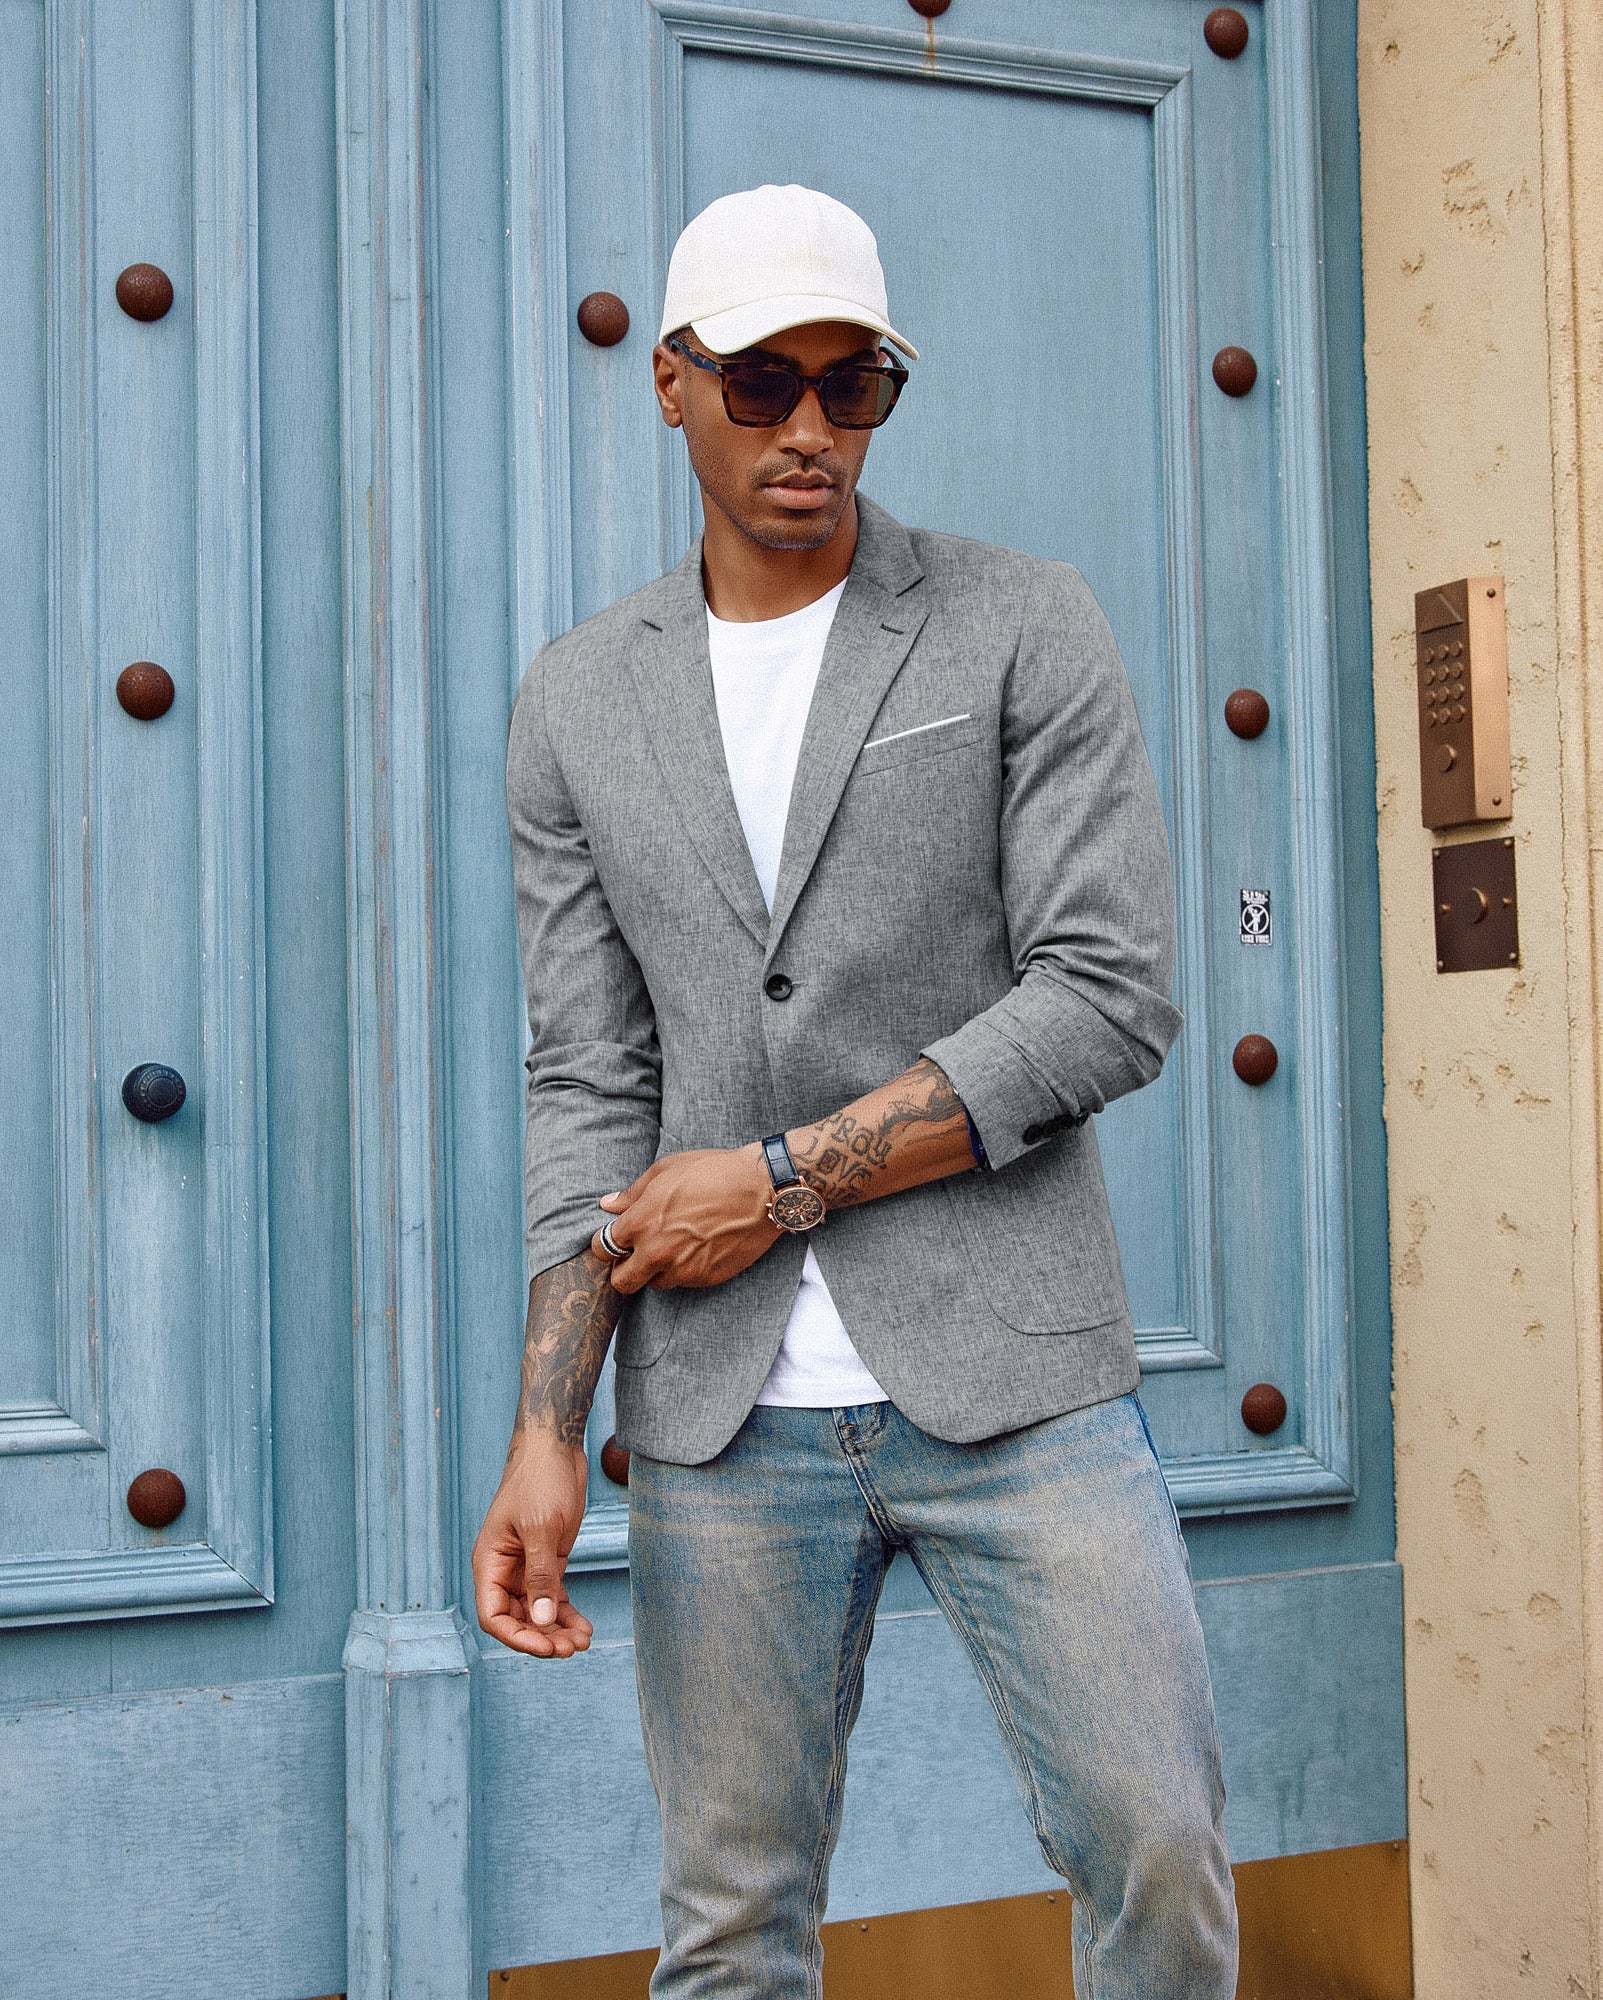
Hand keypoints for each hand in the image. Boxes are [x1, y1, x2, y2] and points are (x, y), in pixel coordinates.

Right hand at [472, 1437, 594, 1658]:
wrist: (555, 1448)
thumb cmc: (540, 1480)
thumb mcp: (541, 1528)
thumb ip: (541, 1576)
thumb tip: (543, 1621)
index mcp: (489, 1562)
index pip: (493, 1616)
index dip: (517, 1637)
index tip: (546, 1647)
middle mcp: (504, 1570)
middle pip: (518, 1619)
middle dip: (543, 1637)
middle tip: (571, 1649)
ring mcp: (527, 1567)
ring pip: (538, 1612)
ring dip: (557, 1630)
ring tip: (582, 1642)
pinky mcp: (549, 1561)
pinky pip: (554, 1597)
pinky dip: (567, 1614)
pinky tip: (584, 1628)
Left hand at [590, 1141, 783, 1293]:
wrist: (761, 1189)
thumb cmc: (713, 1172)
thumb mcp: (666, 1170)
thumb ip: (633, 1192)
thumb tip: (608, 1204)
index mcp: (641, 1222)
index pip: (603, 1248)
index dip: (607, 1244)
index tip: (616, 1241)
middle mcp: (657, 1251)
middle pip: (621, 1282)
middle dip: (623, 1270)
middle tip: (635, 1256)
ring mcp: (682, 1268)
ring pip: (654, 1283)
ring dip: (657, 1270)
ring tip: (674, 1247)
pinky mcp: (706, 1278)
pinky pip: (684, 1282)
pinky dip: (685, 1270)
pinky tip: (698, 1248)